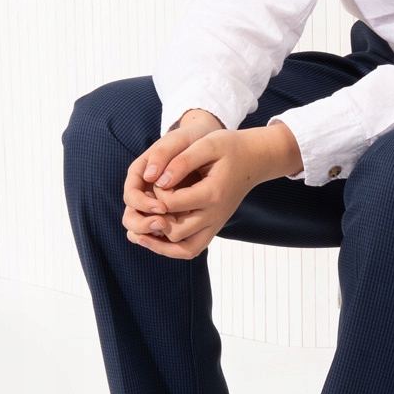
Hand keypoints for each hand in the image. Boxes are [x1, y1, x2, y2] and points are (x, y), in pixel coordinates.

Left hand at [122, 116, 301, 259]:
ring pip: (184, 249)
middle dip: (154, 220)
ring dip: (159, 244)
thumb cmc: (229, 148)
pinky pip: (191, 249)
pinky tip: (154, 236)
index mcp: (212, 193)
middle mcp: (215, 215)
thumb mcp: (207, 144)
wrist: (254, 159)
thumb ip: (181, 161)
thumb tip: (157, 181)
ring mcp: (216, 225)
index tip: (155, 179)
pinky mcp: (213, 228)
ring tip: (139, 232)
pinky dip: (172, 248)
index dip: (156, 193)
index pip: (172, 203)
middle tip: (147, 204)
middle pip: (175, 231)